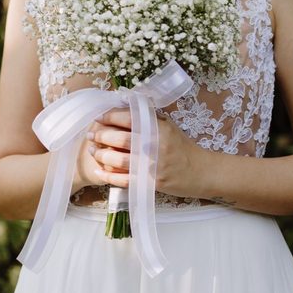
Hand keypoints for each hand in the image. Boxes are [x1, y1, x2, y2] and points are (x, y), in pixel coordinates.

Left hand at [88, 108, 213, 195]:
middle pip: (119, 139)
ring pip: (118, 160)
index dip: (110, 117)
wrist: (201, 172)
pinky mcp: (150, 183)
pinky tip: (99, 171)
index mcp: (159, 128)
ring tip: (93, 151)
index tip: (98, 118)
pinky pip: (124, 179)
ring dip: (101, 155)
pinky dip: (109, 176)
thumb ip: (150, 120)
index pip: (129, 118)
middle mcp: (155, 145)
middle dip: (101, 136)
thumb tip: (125, 109)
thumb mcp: (169, 128)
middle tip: (91, 135)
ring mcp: (152, 165)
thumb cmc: (183, 149)